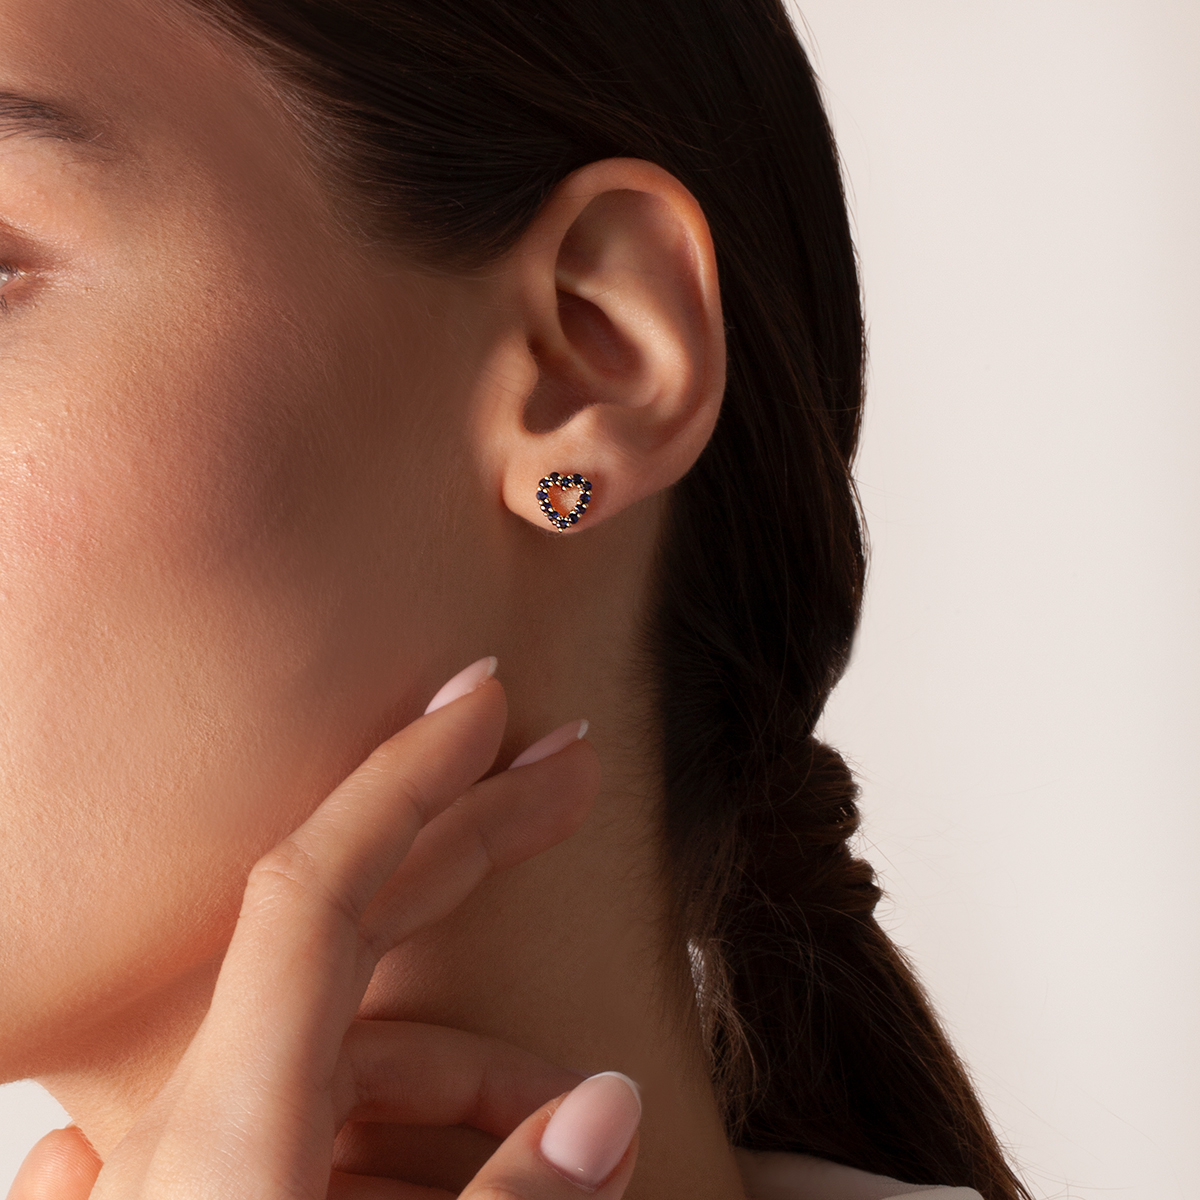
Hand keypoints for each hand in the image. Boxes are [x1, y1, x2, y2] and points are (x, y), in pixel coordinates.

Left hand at [9, 657, 640, 1198]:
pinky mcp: (230, 1185)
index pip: (318, 890)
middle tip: (575, 774)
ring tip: (578, 1113)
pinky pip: (338, 1110)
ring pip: (365, 1043)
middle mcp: (202, 1117)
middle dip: (475, 840)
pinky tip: (490, 1156)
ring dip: (478, 1057)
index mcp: (227, 1129)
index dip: (406, 778)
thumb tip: (611, 1104)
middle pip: (355, 924)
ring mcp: (210, 1152)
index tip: (484, 698)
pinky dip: (421, 1117)